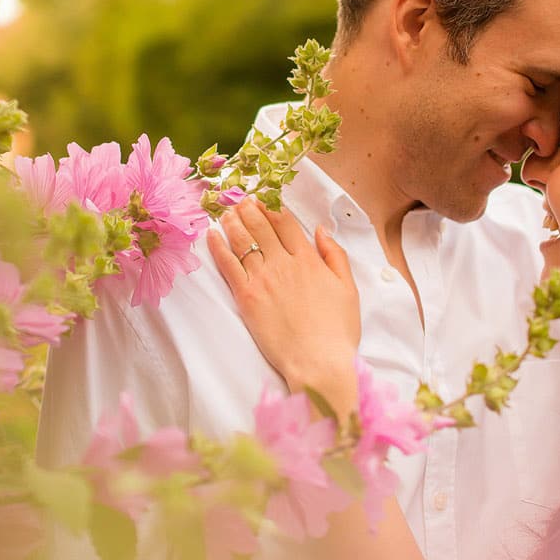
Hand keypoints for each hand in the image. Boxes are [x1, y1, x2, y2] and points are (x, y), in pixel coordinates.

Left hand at [208, 200, 359, 408]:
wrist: (318, 361)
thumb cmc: (337, 331)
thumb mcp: (348, 288)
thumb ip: (335, 255)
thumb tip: (320, 230)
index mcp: (309, 260)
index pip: (286, 223)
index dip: (273, 207)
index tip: (264, 198)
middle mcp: (284, 264)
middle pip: (262, 227)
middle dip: (250, 209)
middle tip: (240, 200)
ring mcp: (263, 279)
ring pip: (243, 241)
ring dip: (233, 222)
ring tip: (226, 211)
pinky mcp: (246, 297)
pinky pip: (228, 265)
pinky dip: (218, 247)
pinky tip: (211, 235)